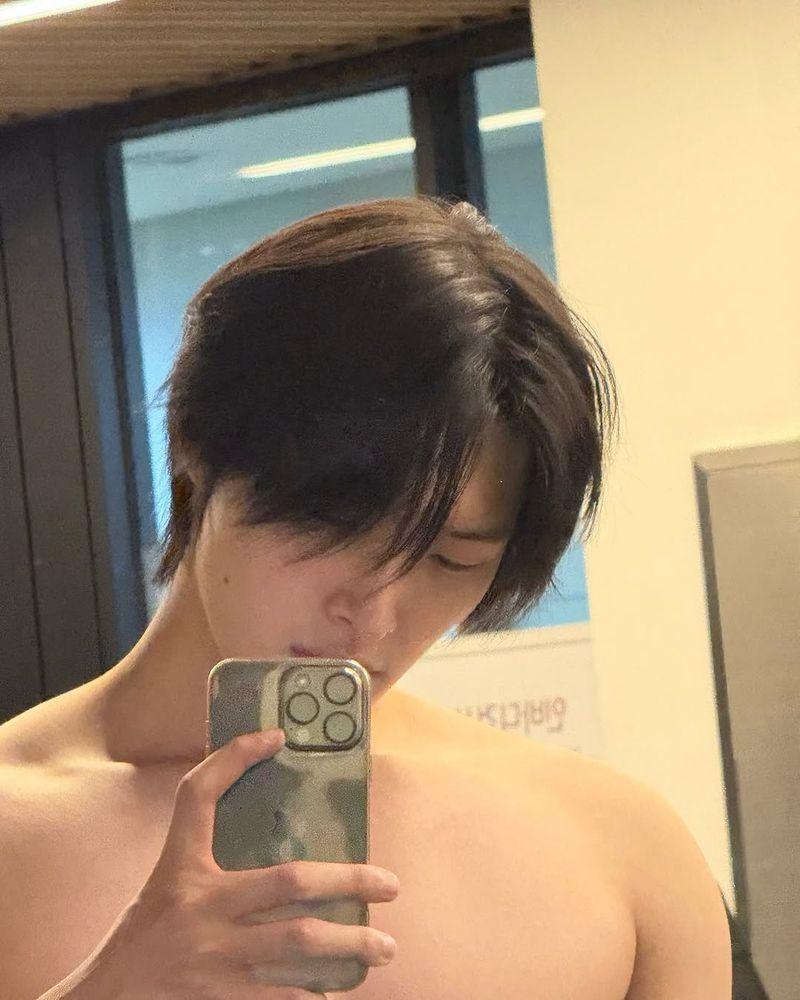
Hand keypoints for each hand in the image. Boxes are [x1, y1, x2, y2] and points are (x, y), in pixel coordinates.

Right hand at [83, 730, 398, 998]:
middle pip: (289, 879)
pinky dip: (312, 994)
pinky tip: (334, 992)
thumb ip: (203, 848)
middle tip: (390, 885)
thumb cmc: (144, 935)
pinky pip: (281, 994)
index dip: (233, 757)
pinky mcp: (221, 999)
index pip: (198, 797)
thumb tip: (267, 813)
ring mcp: (215, 957)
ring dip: (349, 944)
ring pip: (299, 941)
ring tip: (384, 948)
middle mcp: (202, 908)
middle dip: (348, 880)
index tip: (276, 737)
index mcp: (182, 870)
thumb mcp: (167, 881)